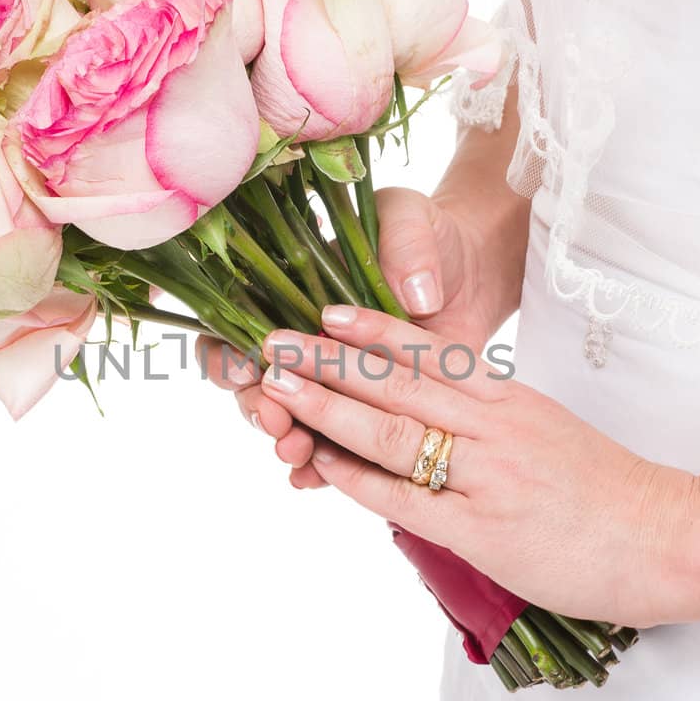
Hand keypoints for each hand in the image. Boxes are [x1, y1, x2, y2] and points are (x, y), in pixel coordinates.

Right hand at [197, 185, 525, 489]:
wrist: (472, 273)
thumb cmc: (429, 238)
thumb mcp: (412, 220)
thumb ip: (405, 246)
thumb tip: (415, 297)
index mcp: (289, 292)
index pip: (232, 328)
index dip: (227, 353)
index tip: (246, 369)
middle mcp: (303, 343)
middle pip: (255, 384)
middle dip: (258, 407)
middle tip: (275, 420)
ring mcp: (333, 382)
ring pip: (290, 420)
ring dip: (286, 440)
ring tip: (296, 453)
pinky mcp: (369, 411)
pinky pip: (336, 445)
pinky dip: (320, 466)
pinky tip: (312, 479)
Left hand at [257, 305, 699, 628]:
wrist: (663, 536)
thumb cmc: (602, 489)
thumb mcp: (543, 431)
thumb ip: (487, 419)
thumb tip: (431, 413)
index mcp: (507, 399)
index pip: (428, 355)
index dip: (371, 331)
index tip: (324, 312)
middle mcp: (493, 427)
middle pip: (396, 384)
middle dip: (327, 361)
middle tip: (272, 344)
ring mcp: (486, 476)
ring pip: (393, 432)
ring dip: (329, 407)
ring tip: (280, 388)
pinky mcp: (482, 529)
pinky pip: (408, 499)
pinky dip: (360, 479)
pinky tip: (323, 462)